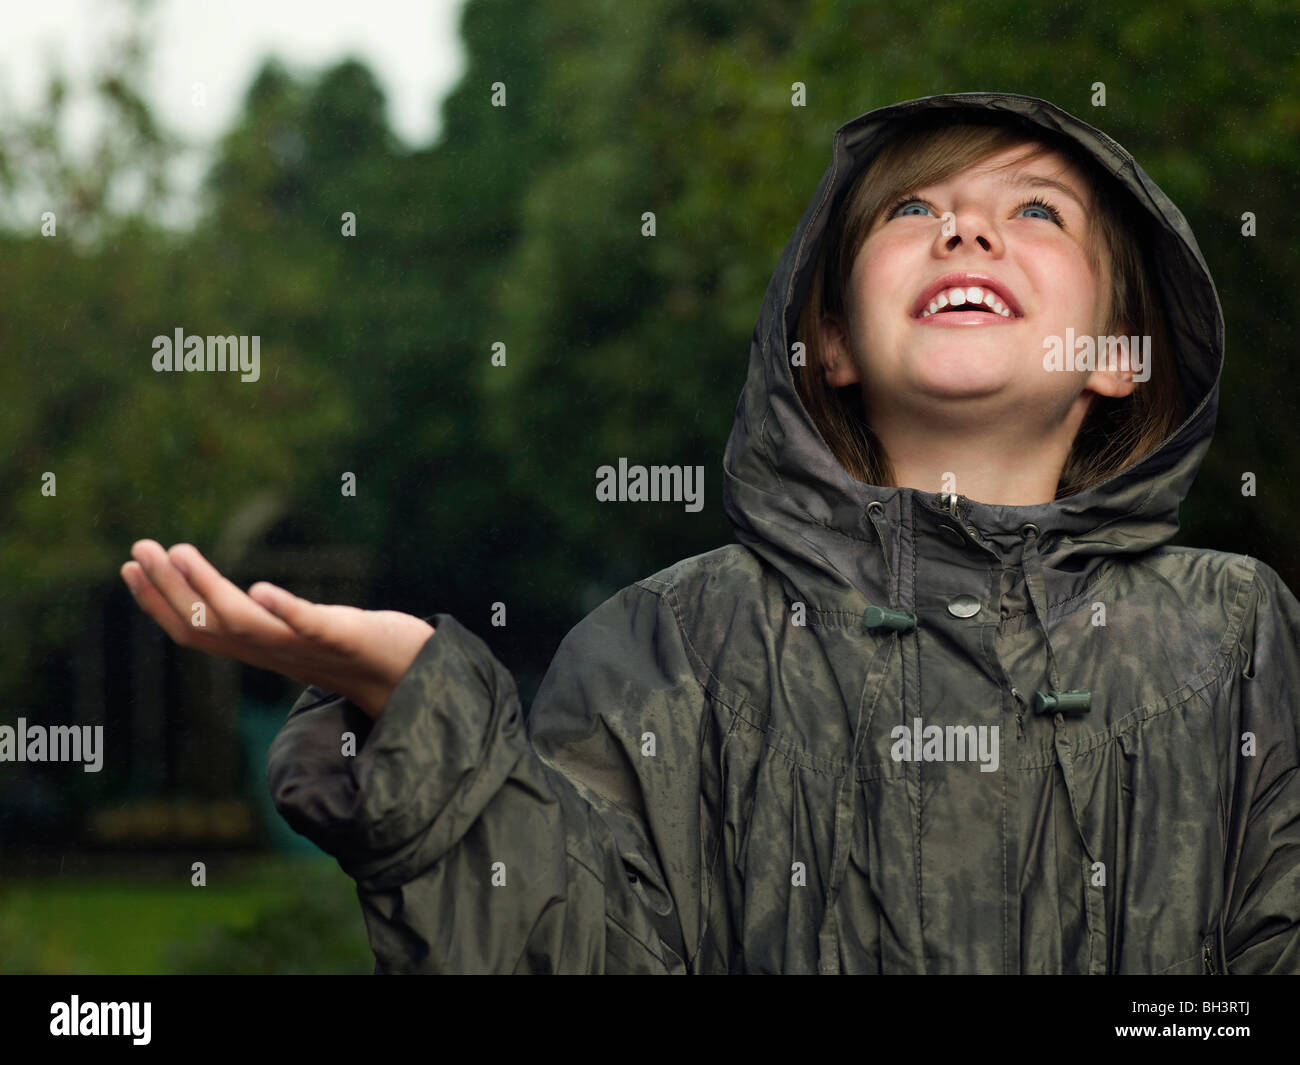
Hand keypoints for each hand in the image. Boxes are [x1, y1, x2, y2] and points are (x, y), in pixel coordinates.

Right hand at [120, 539, 434, 719]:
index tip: (130, 567)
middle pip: (209, 625)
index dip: (159, 603)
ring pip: (246, 624)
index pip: (198, 630)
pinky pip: (310, 627)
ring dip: (208, 589)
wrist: (412, 675)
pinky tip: (261, 587)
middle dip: (167, 589)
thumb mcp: (302, 633)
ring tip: (179, 552)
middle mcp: (276, 651)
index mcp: (261, 649)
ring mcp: (309, 647)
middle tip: (137, 548)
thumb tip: (244, 598)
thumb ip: (272, 621)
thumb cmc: (356, 650)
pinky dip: (284, 609)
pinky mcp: (345, 638)